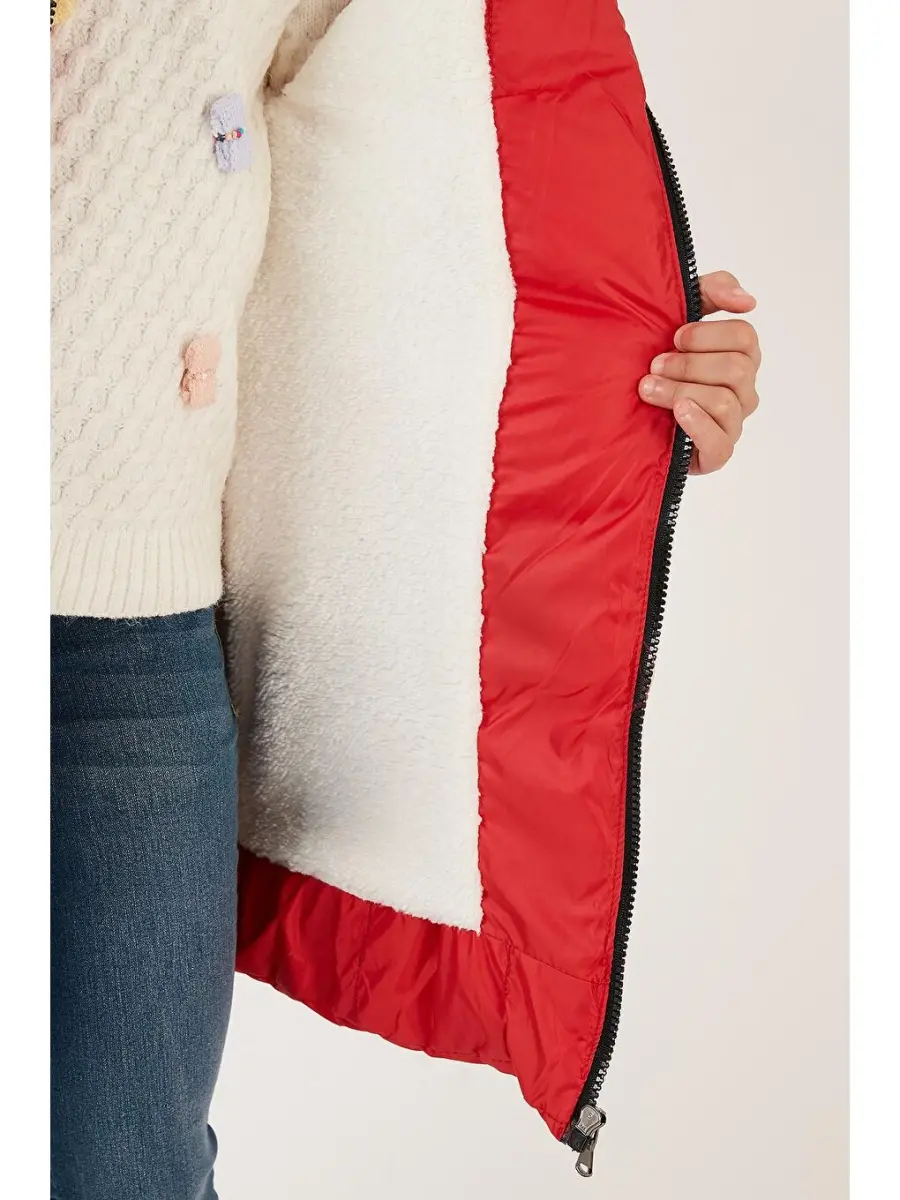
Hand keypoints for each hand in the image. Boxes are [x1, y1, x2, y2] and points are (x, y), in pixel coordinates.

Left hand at [639, 271, 760, 474]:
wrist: (620, 411)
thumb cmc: (654, 361)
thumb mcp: (677, 315)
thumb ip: (711, 291)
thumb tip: (748, 300)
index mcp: (739, 356)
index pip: (745, 337)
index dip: (707, 334)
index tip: (673, 336)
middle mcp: (743, 390)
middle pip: (736, 369)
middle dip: (688, 364)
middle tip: (654, 365)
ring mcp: (732, 424)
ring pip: (724, 402)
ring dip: (680, 391)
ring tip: (648, 389)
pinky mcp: (716, 454)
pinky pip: (720, 443)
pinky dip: (698, 425)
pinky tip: (677, 413)